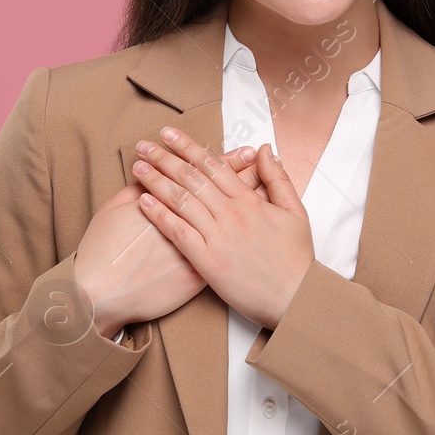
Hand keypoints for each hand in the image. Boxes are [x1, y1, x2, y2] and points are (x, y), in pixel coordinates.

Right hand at [75, 146, 266, 339]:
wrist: (102, 295)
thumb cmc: (102, 252)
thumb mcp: (114, 210)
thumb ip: (136, 189)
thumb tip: (149, 175)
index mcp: (168, 201)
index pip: (205, 175)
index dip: (226, 161)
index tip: (245, 151)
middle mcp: (189, 223)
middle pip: (225, 194)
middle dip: (244, 174)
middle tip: (258, 158)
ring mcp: (198, 250)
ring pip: (232, 222)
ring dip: (248, 203)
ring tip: (261, 187)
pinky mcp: (199, 275)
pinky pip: (228, 253)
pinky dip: (242, 238)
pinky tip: (253, 230)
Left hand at [131, 128, 312, 330]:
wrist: (297, 299)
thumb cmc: (296, 260)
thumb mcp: (296, 213)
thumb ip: (278, 179)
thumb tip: (265, 150)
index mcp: (250, 201)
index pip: (213, 165)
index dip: (188, 147)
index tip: (169, 134)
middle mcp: (232, 214)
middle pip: (192, 178)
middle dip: (165, 158)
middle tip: (143, 145)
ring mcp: (219, 237)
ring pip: (182, 200)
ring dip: (156, 180)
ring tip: (138, 167)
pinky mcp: (208, 261)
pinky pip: (179, 233)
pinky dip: (160, 215)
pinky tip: (144, 202)